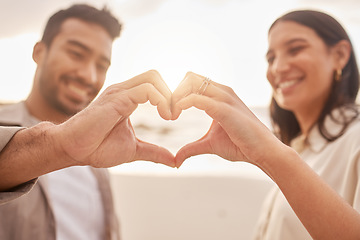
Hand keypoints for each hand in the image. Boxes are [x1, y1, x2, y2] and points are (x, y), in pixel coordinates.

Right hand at [54, 70, 175, 167]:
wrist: (73, 150)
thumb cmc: (97, 147)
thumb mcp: (134, 149)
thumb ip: (154, 152)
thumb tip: (175, 161)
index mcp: (128, 98)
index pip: (154, 83)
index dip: (169, 96)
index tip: (174, 116)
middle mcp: (124, 91)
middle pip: (155, 75)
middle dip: (171, 93)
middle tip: (174, 115)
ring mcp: (120, 92)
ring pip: (153, 78)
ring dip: (168, 96)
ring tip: (169, 116)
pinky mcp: (117, 99)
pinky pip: (146, 89)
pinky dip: (160, 100)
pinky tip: (163, 116)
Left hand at [171, 72, 280, 167]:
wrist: (263, 152)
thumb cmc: (240, 145)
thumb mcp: (209, 144)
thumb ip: (192, 148)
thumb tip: (176, 159)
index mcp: (219, 95)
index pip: (193, 81)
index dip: (178, 93)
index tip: (170, 112)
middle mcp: (222, 91)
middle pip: (190, 77)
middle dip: (174, 91)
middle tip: (168, 112)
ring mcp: (224, 98)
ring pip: (191, 82)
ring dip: (176, 96)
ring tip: (170, 115)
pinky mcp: (224, 109)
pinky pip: (197, 99)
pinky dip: (182, 104)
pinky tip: (175, 116)